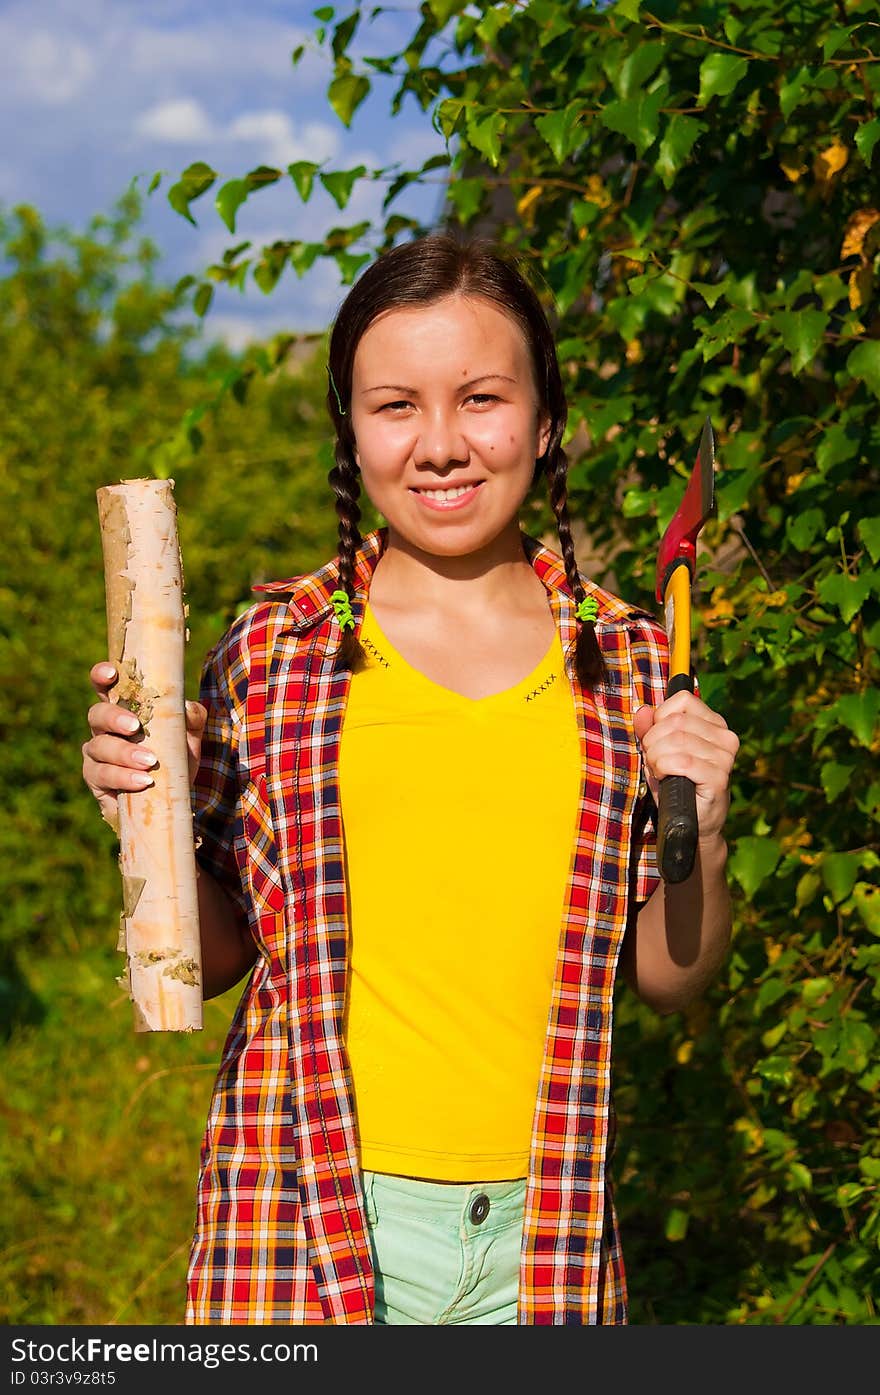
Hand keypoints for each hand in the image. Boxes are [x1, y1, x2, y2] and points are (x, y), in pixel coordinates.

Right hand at [82, 661, 206, 832]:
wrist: (172, 802)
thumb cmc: (176, 762)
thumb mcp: (189, 738)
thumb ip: (192, 718)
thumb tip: (185, 706)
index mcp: (124, 710)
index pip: (106, 688)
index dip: (101, 676)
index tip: (111, 673)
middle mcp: (105, 729)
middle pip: (96, 714)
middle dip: (113, 718)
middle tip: (134, 726)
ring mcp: (96, 755)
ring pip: (98, 746)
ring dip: (124, 753)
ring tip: (149, 762)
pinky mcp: (96, 780)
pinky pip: (101, 774)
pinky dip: (122, 777)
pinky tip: (142, 781)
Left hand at [633, 692, 738, 843]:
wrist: (691, 824)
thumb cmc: (676, 784)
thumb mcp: (658, 752)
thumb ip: (649, 730)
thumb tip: (641, 711)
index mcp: (715, 724)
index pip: (682, 700)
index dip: (659, 718)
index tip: (656, 739)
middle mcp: (725, 736)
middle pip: (675, 721)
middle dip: (653, 741)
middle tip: (654, 760)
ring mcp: (725, 757)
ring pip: (675, 739)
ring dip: (656, 757)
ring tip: (659, 771)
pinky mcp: (719, 777)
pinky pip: (681, 761)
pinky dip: (663, 768)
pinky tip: (665, 778)